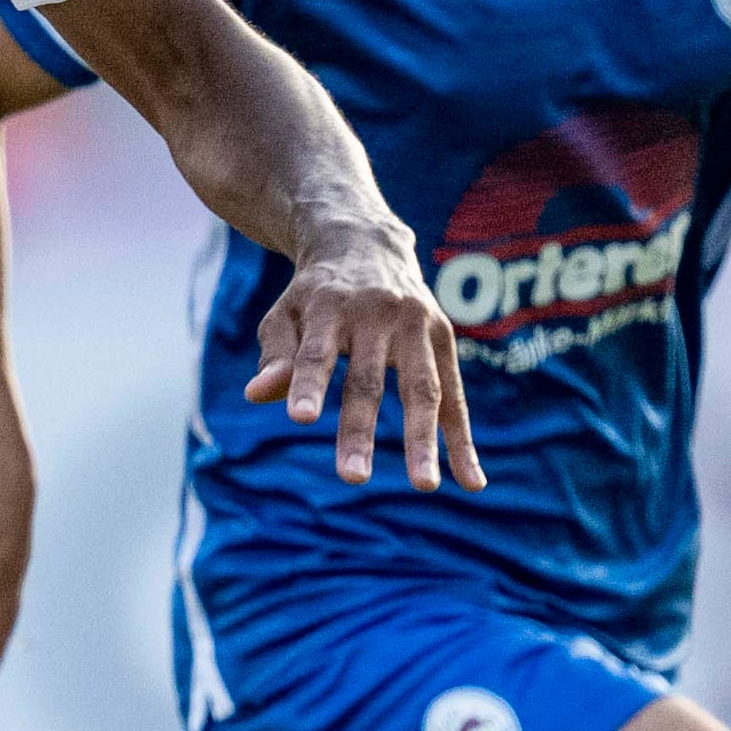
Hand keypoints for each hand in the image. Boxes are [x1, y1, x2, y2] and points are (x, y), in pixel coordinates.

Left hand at [245, 224, 483, 489]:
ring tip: (425, 487)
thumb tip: (258, 394)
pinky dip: (462, 439)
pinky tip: (472, 481)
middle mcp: (377, 314)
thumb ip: (276, 355)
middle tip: (352, 478)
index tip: (300, 419)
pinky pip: (455, 395)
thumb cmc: (316, 295)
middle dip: (360, 429)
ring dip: (424, 440)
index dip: (309, 384)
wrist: (367, 243)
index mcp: (331, 307)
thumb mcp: (286, 315)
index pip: (317, 352)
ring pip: (422, 388)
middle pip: (369, 379)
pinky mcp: (443, 337)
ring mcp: (416, 325)